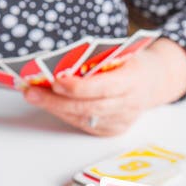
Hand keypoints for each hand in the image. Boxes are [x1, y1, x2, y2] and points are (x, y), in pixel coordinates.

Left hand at [23, 38, 185, 135]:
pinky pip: (83, 124)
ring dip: (55, 107)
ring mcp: (120, 121)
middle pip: (88, 108)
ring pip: (82, 118)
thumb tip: (59, 65)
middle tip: (32, 92)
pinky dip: (64, 114)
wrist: (152, 83)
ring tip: (33, 96)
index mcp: (133, 80)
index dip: (79, 87)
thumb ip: (97, 60)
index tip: (56, 81)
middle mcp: (128, 105)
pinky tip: (49, 104)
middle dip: (57, 100)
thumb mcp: (119, 54)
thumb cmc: (129, 63)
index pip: (104, 88)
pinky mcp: (110, 131)